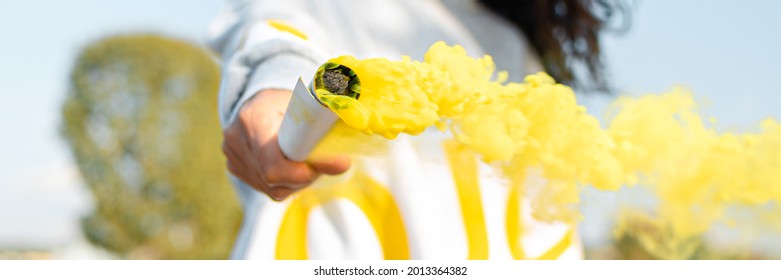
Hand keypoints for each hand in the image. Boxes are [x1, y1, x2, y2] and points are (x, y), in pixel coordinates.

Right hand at [222, 89, 350, 200]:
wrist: (260, 100)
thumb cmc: (289, 101)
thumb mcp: (308, 109)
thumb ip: (323, 137)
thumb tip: (343, 165)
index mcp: (253, 119)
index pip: (273, 166)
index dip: (301, 174)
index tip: (323, 166)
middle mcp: (236, 140)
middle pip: (274, 180)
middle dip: (304, 177)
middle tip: (321, 162)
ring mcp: (233, 156)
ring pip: (272, 189)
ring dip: (297, 181)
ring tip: (306, 161)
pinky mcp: (235, 168)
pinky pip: (266, 188)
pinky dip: (285, 182)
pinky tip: (292, 165)